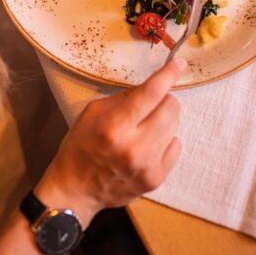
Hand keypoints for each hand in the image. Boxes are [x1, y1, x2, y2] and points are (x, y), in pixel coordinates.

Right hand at [34, 58, 185, 224]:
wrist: (76, 190)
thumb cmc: (80, 147)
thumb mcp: (92, 114)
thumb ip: (122, 98)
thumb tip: (150, 86)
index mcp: (115, 126)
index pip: (150, 93)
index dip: (168, 75)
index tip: (179, 64)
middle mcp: (134, 146)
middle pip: (170, 108)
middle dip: (164, 100)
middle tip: (151, 105)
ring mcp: (148, 165)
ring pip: (175, 126)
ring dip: (164, 120)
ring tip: (145, 128)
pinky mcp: (156, 178)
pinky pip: (176, 147)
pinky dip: (166, 140)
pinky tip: (148, 145)